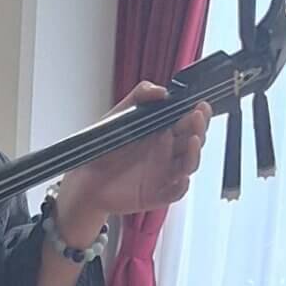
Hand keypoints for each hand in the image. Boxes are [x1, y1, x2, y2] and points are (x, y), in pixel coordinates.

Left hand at [52, 83, 212, 244]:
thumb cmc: (104, 147)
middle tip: (197, 117)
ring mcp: (163, 174)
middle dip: (199, 129)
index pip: (189, 122)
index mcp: (163, 133)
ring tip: (192, 140)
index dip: (198, 114)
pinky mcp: (156, 194)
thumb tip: (161, 92)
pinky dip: (181, 187)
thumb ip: (139, 97)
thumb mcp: (120, 115)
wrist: (85, 177)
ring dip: (194, 154)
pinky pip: (175, 192)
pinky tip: (181, 178)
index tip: (200, 105)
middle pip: (193, 142)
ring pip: (188, 165)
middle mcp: (167, 153)